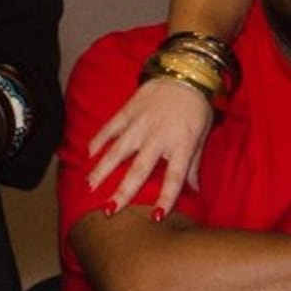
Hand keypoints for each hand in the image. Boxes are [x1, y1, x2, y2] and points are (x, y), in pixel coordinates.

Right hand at [81, 76, 211, 215]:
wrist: (185, 72)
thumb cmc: (197, 108)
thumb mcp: (202, 136)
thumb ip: (193, 165)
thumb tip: (195, 192)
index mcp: (182, 144)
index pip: (174, 177)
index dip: (166, 198)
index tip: (157, 218)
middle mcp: (159, 136)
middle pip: (139, 169)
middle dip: (123, 191)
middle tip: (109, 210)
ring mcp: (141, 123)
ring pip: (118, 150)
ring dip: (102, 170)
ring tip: (89, 186)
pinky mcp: (128, 110)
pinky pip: (110, 128)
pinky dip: (98, 141)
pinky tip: (88, 155)